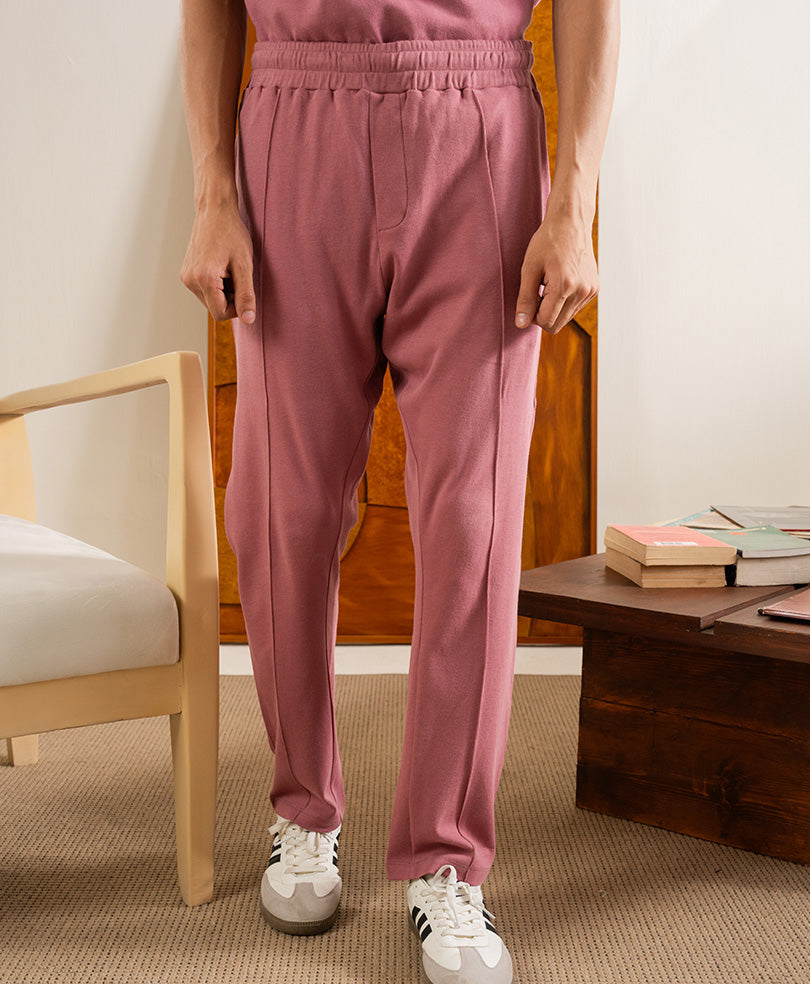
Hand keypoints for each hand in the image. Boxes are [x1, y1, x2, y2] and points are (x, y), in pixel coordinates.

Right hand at [180, 201, 255, 323]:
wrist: (214, 210)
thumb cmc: (232, 233)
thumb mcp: (245, 265)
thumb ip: (246, 294)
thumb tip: (248, 319)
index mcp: (203, 279)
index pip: (221, 314)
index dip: (237, 307)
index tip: (243, 287)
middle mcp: (190, 280)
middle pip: (215, 308)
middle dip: (230, 297)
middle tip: (236, 273)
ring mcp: (186, 277)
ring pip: (210, 300)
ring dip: (223, 291)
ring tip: (228, 268)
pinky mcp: (186, 273)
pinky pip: (204, 290)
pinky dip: (216, 284)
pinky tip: (220, 266)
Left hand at [515, 210, 598, 334]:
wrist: (571, 222)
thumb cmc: (548, 241)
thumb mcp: (529, 268)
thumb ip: (525, 298)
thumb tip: (521, 324)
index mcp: (565, 286)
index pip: (545, 321)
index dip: (532, 316)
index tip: (528, 298)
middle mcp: (582, 291)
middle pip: (556, 325)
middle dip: (542, 315)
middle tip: (536, 293)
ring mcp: (591, 290)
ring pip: (565, 319)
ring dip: (553, 308)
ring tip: (548, 285)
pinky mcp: (594, 289)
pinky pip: (574, 308)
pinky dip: (564, 302)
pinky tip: (560, 283)